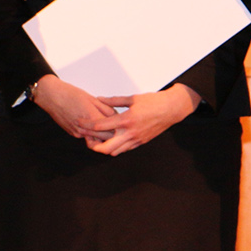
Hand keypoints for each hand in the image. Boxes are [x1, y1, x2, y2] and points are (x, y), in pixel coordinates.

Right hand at [31, 75, 117, 142]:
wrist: (52, 97)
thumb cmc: (71, 94)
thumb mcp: (93, 99)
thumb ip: (106, 109)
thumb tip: (117, 116)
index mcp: (92, 117)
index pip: (112, 129)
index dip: (119, 128)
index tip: (124, 125)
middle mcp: (85, 128)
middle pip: (106, 138)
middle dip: (114, 135)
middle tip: (120, 130)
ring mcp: (78, 132)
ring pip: (96, 141)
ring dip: (103, 137)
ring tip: (109, 130)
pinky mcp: (73, 134)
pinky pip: (87, 138)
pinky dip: (93, 136)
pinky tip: (96, 129)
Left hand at [87, 85, 201, 155]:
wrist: (172, 109)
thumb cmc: (154, 102)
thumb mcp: (132, 98)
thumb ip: (114, 101)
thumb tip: (99, 100)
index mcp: (126, 120)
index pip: (100, 126)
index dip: (86, 124)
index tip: (79, 122)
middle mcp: (129, 133)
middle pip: (105, 147)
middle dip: (92, 144)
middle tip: (86, 138)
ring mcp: (136, 139)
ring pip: (114, 151)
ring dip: (104, 147)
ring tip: (98, 140)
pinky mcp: (141, 142)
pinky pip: (125, 149)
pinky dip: (116, 147)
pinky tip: (112, 140)